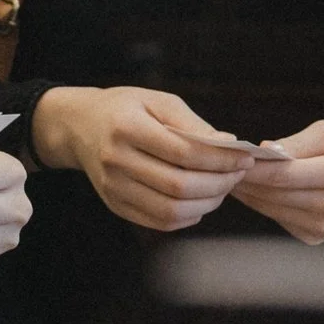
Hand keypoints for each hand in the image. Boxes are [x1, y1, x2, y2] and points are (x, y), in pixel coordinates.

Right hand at [30, 86, 253, 230]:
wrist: (78, 126)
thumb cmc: (125, 108)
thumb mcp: (158, 101)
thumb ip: (193, 124)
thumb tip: (229, 144)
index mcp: (126, 127)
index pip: (184, 152)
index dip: (220, 159)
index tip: (245, 157)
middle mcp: (116, 160)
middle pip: (179, 186)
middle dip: (219, 184)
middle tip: (238, 174)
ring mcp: (113, 187)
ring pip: (170, 210)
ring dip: (207, 203)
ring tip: (223, 188)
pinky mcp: (115, 205)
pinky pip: (158, 222)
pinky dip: (187, 216)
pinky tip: (201, 201)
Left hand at [233, 120, 323, 244]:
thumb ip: (298, 143)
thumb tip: (263, 152)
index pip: (284, 175)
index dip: (252, 167)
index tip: (228, 155)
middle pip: (273, 194)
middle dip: (243, 178)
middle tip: (218, 162)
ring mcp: (323, 227)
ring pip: (270, 207)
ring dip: (247, 191)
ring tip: (228, 172)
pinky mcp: (314, 236)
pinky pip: (277, 216)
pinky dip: (262, 201)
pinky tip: (253, 187)